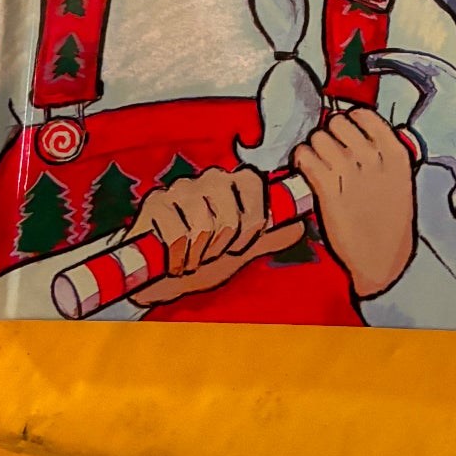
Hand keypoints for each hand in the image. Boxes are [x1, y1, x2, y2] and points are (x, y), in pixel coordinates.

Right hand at [129, 164, 298, 305]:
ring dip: (199, 255)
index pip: (254, 185)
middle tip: (211, 252)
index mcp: (232, 182)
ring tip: (192, 257)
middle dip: (223, 246)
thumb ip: (269, 236)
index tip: (239, 244)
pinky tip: (174, 261)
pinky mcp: (154, 204)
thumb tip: (301, 225)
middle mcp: (207, 178)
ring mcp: (179, 189)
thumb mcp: (239, 250)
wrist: (158, 277)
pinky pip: (179, 236)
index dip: (252, 224)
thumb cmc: (201, 257)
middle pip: (231, 215)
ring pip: (204, 226)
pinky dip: (179, 259)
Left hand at [294, 108, 414, 299]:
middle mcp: (372, 158)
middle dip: (330, 134)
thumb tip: (359, 130)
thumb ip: (383, 153)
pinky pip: (305, 157)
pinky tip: (306, 168)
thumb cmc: (390, 221)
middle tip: (330, 149)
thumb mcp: (399, 180)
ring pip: (318, 137)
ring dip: (314, 147)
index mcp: (395, 154)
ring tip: (317, 162)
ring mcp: (349, 173)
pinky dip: (301, 159)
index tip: (346, 132)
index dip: (350, 121)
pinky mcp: (327, 190)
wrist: (381, 259)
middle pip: (337, 122)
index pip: (365, 115)